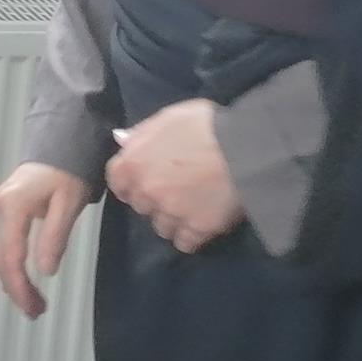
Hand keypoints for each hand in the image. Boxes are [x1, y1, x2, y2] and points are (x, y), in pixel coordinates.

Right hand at [0, 162, 94, 317]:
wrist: (61, 143)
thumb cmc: (68, 172)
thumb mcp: (68, 204)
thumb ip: (55, 236)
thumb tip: (44, 272)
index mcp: (13, 207)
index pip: (10, 255)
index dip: (19, 286)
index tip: (33, 308)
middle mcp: (0, 208)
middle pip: (0, 257)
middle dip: (16, 289)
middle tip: (36, 313)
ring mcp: (0, 208)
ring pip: (0, 253)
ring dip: (14, 280)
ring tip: (35, 303)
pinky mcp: (6, 210)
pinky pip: (5, 244)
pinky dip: (14, 266)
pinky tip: (27, 281)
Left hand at [106, 99, 242, 252]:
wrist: (244, 147)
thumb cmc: (205, 124)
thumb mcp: (168, 117)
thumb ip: (142, 134)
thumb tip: (123, 142)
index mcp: (133, 163)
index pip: (117, 182)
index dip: (129, 183)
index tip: (141, 183)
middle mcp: (147, 192)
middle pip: (140, 206)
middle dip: (153, 201)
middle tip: (174, 192)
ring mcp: (171, 213)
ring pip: (161, 227)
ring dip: (172, 220)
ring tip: (190, 209)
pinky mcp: (197, 229)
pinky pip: (185, 243)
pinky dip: (191, 237)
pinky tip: (201, 225)